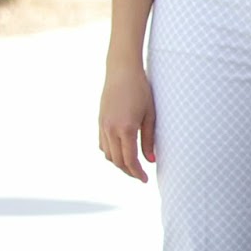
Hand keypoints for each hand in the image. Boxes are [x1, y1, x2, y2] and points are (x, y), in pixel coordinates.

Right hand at [98, 62, 156, 181]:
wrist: (122, 70)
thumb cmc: (141, 90)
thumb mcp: (150, 115)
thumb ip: (149, 139)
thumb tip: (151, 160)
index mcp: (126, 129)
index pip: (130, 160)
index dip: (137, 173)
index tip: (145, 179)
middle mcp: (111, 130)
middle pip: (117, 161)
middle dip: (129, 171)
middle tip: (140, 175)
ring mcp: (103, 125)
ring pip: (108, 155)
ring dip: (119, 163)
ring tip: (132, 165)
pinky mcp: (100, 121)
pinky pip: (103, 144)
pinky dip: (111, 153)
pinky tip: (121, 151)